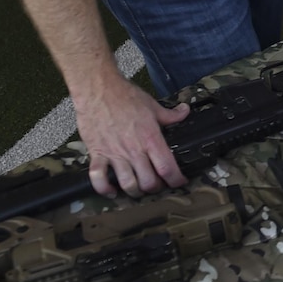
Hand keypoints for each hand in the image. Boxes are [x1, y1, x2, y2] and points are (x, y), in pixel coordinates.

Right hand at [71, 74, 189, 196]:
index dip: (176, 180)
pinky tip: (111, 191)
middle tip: (157, 184)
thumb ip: (170, 114)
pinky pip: (98, 178)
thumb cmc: (125, 96)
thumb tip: (185, 111)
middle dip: (155, 188)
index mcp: (151, 139)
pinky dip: (104, 189)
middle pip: (149, 182)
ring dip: (134, 192)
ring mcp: (114, 154)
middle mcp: (134, 150)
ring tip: (137, 189)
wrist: (98, 90)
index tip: (179, 182)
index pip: (168, 168)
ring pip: (127, 184)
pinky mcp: (97, 153)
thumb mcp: (153, 105)